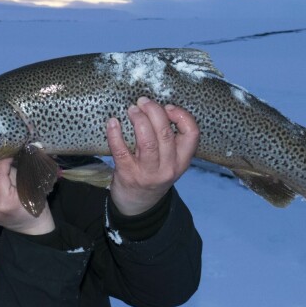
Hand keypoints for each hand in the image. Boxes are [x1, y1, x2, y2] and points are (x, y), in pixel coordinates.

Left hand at [107, 97, 199, 215]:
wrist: (138, 205)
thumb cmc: (154, 174)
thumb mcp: (170, 161)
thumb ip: (170, 140)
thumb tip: (157, 108)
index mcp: (182, 160)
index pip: (192, 134)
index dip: (181, 115)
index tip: (168, 107)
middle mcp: (168, 167)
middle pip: (166, 134)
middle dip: (154, 112)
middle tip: (143, 101)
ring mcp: (148, 173)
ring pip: (147, 142)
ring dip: (138, 120)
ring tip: (132, 109)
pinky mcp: (128, 174)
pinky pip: (121, 151)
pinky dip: (115, 134)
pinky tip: (113, 123)